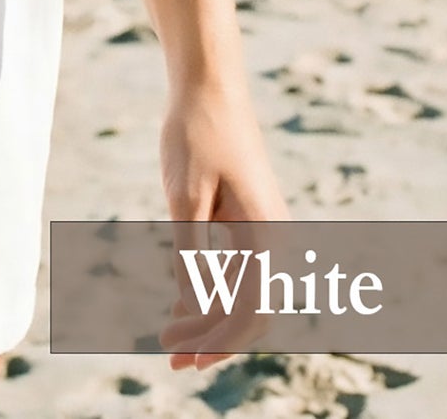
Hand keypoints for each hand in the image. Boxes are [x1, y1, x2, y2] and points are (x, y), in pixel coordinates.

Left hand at [156, 77, 288, 372]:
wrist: (210, 86)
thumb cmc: (195, 135)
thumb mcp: (184, 198)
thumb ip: (191, 255)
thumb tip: (195, 308)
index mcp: (266, 236)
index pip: (249, 312)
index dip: (216, 341)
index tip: (182, 358)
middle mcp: (275, 238)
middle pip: (249, 310)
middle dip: (212, 338)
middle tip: (170, 359)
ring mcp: (267, 229)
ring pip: (243, 292)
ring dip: (210, 318)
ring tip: (171, 341)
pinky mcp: (252, 219)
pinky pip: (238, 269)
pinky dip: (212, 291)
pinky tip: (183, 307)